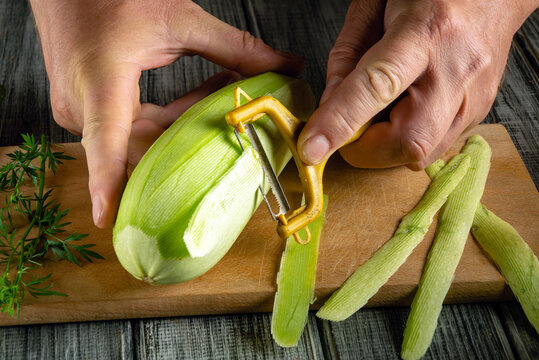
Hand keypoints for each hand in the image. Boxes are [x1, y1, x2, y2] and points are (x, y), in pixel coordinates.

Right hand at [30, 0, 302, 227]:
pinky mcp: (86, 106)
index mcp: (101, 81)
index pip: (106, 143)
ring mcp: (80, 107)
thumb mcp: (180, 19)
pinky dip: (164, 117)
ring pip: (137, 138)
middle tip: (229, 134)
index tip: (112, 219)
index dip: (108, 184)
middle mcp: (83, 103)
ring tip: (217, 98)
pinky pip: (130, 127)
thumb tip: (286, 66)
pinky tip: (194, 99)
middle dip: (187, 142)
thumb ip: (236, 47)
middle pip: (138, 146)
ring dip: (179, 125)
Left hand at [298, 0, 538, 168]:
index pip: (377, 87)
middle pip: (407, 139)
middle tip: (352, 128)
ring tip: (382, 112)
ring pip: (421, 154)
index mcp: (427, 31)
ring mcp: (475, 96)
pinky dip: (406, 139)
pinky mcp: (479, 113)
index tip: (312, 149)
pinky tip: (405, 111)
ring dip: (387, 147)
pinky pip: (434, 148)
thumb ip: (347, 57)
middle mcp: (457, 69)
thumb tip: (329, 108)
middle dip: (367, 149)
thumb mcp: (373, 7)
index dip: (340, 123)